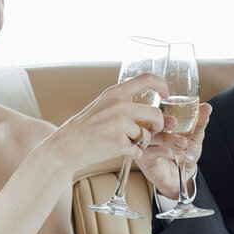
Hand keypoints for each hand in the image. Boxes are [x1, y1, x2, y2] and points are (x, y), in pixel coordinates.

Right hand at [46, 73, 168, 169]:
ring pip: (148, 135)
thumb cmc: (86, 127)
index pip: (147, 79)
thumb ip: (124, 102)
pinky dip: (133, 153)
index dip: (162, 85)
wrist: (67, 145)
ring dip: (142, 143)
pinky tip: (120, 150)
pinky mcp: (119, 143)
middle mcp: (119, 106)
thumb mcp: (103, 105)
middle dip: (159, 125)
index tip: (166, 94)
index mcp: (115, 93)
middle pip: (156, 114)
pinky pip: (139, 150)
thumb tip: (150, 109)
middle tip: (152, 130)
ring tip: (126, 142)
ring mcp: (119, 125)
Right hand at [135, 102, 211, 198]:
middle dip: (162, 121)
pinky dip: (165, 152)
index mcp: (159, 123)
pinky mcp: (142, 158)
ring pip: (151, 137)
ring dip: (168, 139)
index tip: (176, 112)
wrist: (183, 177)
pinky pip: (150, 152)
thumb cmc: (185, 154)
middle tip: (175, 124)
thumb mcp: (195, 137)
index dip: (163, 108)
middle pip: (149, 121)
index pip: (156, 110)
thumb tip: (207, 107)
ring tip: (183, 144)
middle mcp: (148, 131)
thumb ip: (199, 122)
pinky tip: (176, 156)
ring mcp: (143, 144)